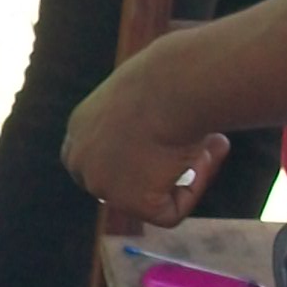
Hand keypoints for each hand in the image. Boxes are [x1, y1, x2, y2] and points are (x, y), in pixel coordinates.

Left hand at [62, 45, 230, 225]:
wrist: (175, 82)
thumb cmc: (171, 74)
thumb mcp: (151, 86)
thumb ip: (151, 116)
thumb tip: (175, 137)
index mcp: (80, 127)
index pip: (97, 157)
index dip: (133, 160)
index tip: (168, 150)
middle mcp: (81, 157)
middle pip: (118, 184)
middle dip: (158, 174)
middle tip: (196, 152)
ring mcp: (101, 184)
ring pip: (150, 196)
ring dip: (183, 174)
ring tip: (205, 141)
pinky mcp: (130, 203)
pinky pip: (170, 212)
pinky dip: (193, 189)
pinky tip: (199, 159)